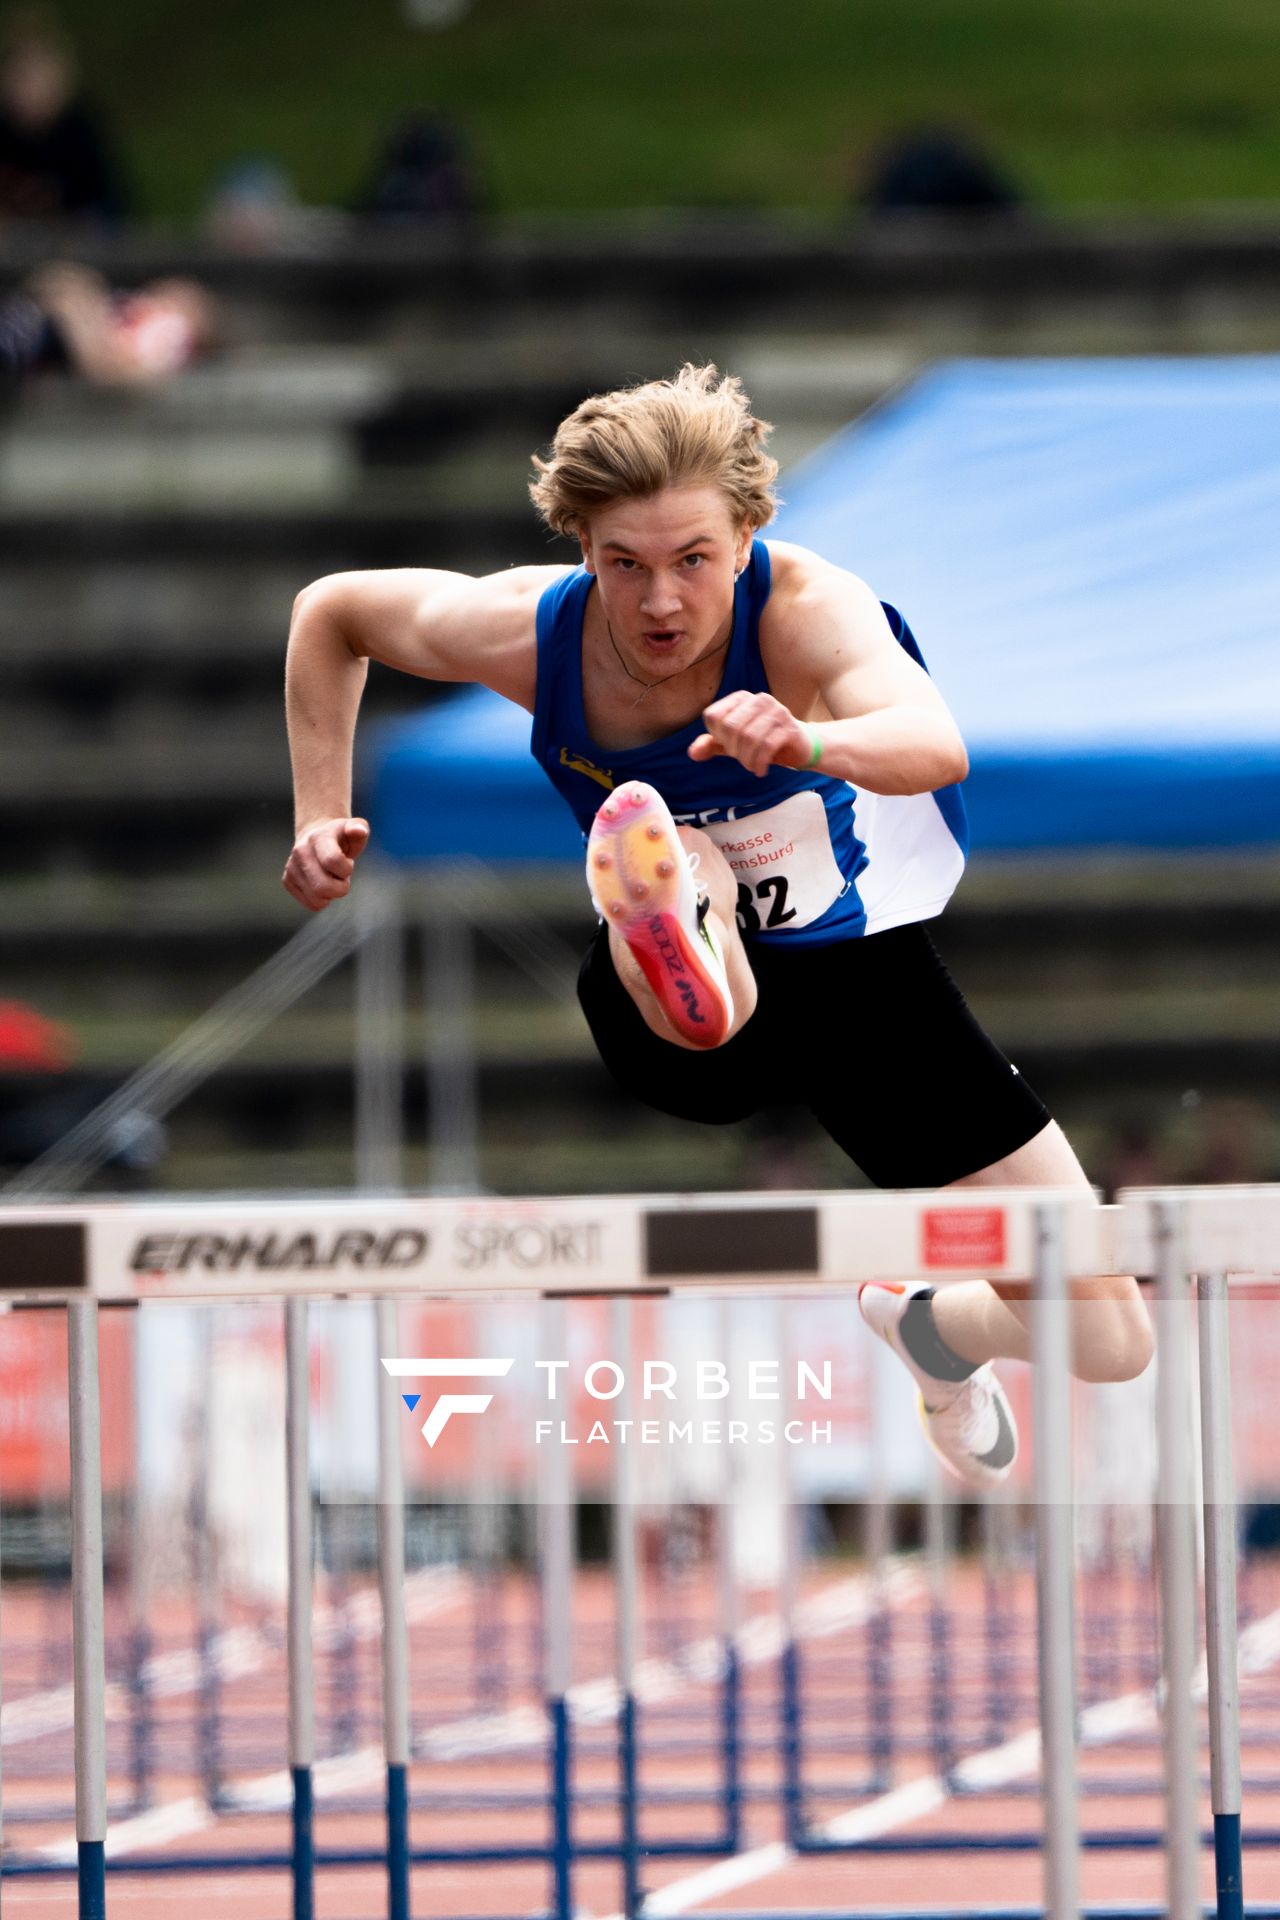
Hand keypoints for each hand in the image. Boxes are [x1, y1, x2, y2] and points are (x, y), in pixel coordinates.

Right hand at [283, 817, 369, 910]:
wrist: (316, 837)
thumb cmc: (341, 837)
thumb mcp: (354, 829)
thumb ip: (359, 828)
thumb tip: (359, 831)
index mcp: (318, 837)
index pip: (332, 861)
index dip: (346, 869)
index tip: (348, 863)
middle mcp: (300, 851)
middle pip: (322, 887)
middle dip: (341, 888)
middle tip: (342, 876)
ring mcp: (291, 867)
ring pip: (317, 900)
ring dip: (332, 894)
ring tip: (331, 878)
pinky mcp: (287, 881)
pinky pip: (312, 904)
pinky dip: (323, 899)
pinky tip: (322, 883)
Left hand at [688, 691, 810, 777]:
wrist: (799, 747)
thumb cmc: (763, 742)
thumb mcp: (734, 744)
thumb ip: (712, 745)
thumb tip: (693, 753)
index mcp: (742, 698)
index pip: (713, 716)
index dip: (716, 736)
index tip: (728, 745)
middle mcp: (759, 699)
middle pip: (730, 727)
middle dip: (732, 750)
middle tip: (742, 759)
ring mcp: (777, 711)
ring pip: (749, 737)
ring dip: (746, 759)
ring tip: (751, 766)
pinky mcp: (790, 727)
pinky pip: (767, 747)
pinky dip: (759, 763)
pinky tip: (761, 770)